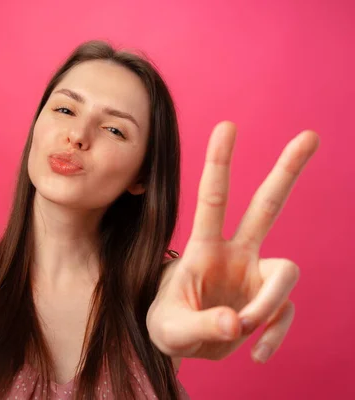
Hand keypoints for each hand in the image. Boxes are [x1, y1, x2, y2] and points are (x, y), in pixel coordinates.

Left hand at [147, 121, 319, 362]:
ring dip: (269, 308)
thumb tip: (237, 324)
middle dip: (287, 172)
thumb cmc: (167, 327)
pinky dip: (273, 335)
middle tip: (310, 135)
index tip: (227, 126)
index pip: (213, 201)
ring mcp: (256, 276)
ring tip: (241, 332)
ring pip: (287, 273)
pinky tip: (256, 352)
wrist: (183, 346)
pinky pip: (284, 313)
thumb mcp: (171, 331)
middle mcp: (235, 254)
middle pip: (267, 206)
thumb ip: (202, 326)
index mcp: (204, 249)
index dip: (219, 165)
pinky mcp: (269, 301)